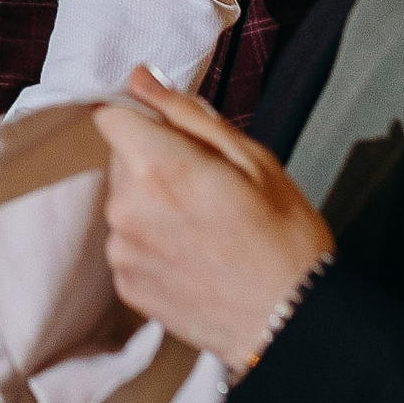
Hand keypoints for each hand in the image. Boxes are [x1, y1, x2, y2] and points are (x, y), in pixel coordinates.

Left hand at [94, 65, 332, 369]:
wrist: (292, 324)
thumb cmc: (284, 238)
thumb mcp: (252, 159)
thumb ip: (187, 113)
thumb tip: (141, 78)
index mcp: (158, 166)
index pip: (111, 116)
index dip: (142, 119)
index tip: (173, 135)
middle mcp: (126, 207)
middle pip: (121, 159)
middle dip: (154, 162)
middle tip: (207, 188)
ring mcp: (122, 250)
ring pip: (125, 202)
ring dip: (152, 204)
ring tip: (204, 228)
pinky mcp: (125, 284)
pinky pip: (128, 243)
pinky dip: (152, 243)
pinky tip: (193, 257)